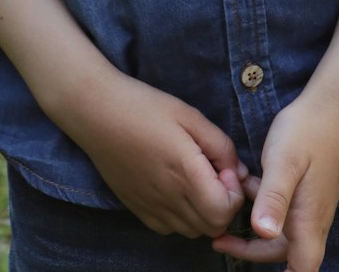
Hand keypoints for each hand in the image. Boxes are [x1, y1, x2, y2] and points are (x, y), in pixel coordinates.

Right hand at [72, 73, 248, 238]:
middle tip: (214, 173)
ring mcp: (150, 207)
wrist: (97, 112)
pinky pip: (168, 228)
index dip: (234, 193)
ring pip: (192, 231)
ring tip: (195, 179)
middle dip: (223, 204)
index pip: (224, 212)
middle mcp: (168, 198)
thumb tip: (240, 172)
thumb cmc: (145, 107)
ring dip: (203, 212)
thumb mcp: (190, 116)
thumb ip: (221, 146)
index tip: (224, 167)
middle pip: (212, 227)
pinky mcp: (136, 208)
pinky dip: (181, 216)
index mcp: (185, 173)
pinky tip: (175, 187)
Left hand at [211, 93, 338, 270]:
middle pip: (283, 255)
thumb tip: (263, 233)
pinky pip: (283, 212)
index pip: (302, 269)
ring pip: (281, 233)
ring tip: (229, 207)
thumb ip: (273, 198)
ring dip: (255, 228)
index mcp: (308, 221)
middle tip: (220, 240)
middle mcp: (312, 220)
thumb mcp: (284, 162)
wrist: (331, 104)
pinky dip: (263, 205)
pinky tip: (248, 184)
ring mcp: (310, 205)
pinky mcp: (306, 192)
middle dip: (251, 252)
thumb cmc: (307, 132)